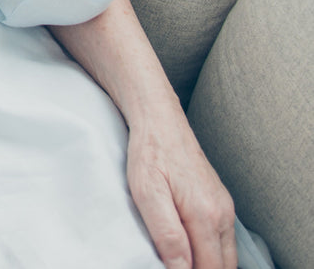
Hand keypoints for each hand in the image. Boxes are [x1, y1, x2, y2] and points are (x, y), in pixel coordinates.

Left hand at [126, 117, 235, 268]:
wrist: (159, 119)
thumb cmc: (149, 152)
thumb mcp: (147, 192)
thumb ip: (167, 234)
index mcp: (206, 215)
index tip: (170, 268)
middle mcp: (222, 214)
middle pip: (223, 266)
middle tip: (173, 265)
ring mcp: (224, 207)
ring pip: (226, 255)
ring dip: (208, 264)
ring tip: (180, 259)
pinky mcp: (220, 201)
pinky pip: (223, 239)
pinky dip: (211, 251)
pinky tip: (190, 247)